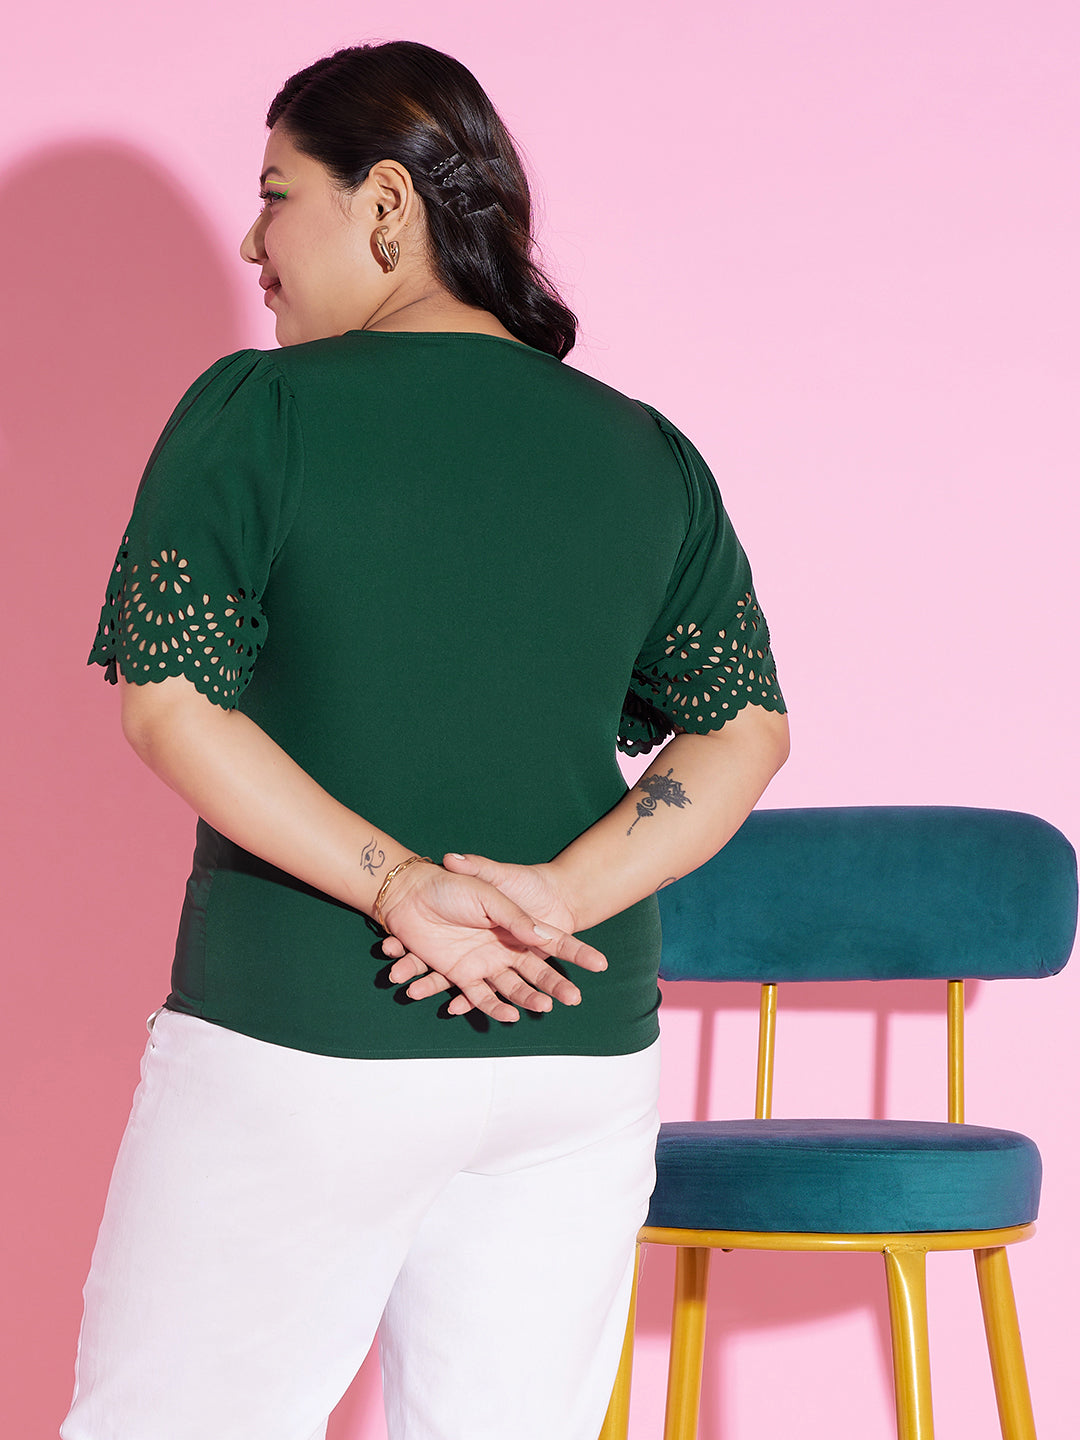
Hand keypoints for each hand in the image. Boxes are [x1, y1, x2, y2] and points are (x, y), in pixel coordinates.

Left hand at [379, 861, 603, 1022]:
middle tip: (575, 998)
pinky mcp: (460, 974)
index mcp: (517, 926)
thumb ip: (514, 918)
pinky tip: (508, 1016)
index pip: (554, 942)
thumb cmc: (452, 887)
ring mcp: (484, 963)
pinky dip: (493, 1007)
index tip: (602, 964)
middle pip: (538, 972)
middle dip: (557, 985)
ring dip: (528, 999)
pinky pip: (479, 996)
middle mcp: (505, 948)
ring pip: (513, 988)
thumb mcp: (489, 895)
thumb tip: (543, 937)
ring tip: (543, 1008)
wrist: (410, 894)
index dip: (578, 953)